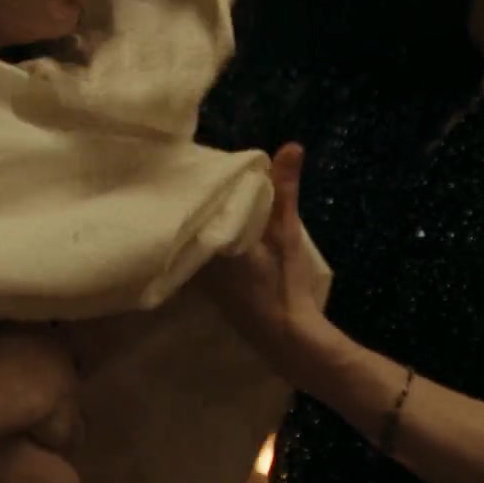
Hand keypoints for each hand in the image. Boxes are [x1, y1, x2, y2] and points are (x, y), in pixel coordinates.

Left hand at [199, 143, 329, 374]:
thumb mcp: (284, 233)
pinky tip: (215, 229)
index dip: (195, 183)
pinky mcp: (208, 289)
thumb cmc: (283, 283)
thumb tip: (292, 146)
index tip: (197, 162)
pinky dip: (206, 240)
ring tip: (207, 192)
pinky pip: (199, 254)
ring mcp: (199, 277)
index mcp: (208, 241)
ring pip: (194, 237)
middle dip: (198, 200)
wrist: (285, 337)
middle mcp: (195, 258)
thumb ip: (284, 190)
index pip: (193, 204)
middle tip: (203, 172)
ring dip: (202, 221)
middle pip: (191, 220)